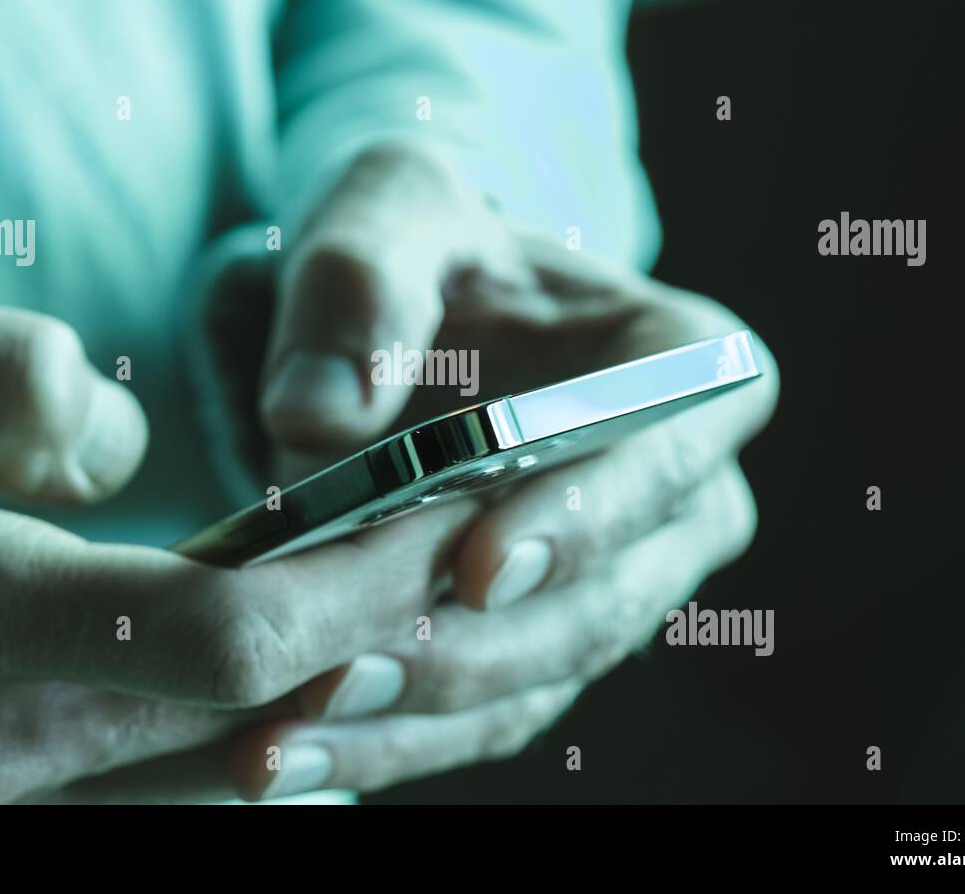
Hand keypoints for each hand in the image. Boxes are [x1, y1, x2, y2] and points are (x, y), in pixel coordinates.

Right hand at [0, 265, 474, 802]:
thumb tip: (117, 449)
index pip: (230, 634)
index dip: (362, 582)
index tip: (453, 520)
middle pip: (250, 713)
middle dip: (381, 632)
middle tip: (474, 561)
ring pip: (213, 778)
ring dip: (335, 697)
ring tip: (426, 619)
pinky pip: (150, 798)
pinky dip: (250, 749)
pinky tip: (308, 706)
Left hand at [212, 146, 778, 797]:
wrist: (397, 320)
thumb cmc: (419, 249)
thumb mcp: (388, 211)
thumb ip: (360, 283)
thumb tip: (319, 410)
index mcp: (684, 362)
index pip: (670, 443)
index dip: (588, 515)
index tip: (477, 566)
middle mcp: (675, 487)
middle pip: (610, 593)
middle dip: (478, 644)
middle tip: (346, 670)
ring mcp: (612, 576)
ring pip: (542, 676)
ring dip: (418, 716)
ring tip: (287, 731)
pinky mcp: (538, 639)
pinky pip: (483, 713)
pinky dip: (388, 740)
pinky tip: (281, 753)